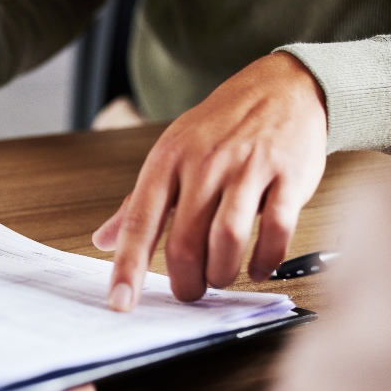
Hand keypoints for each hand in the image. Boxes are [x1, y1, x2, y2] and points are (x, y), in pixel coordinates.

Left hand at [93, 52, 327, 310]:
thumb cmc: (221, 127)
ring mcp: (247, 168)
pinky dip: (266, 259)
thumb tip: (102, 241)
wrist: (281, 87)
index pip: (140, 221)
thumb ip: (138, 203)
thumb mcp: (171, 154)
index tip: (120, 302)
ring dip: (223, 273)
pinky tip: (259, 267)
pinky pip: (277, 231)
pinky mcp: (288, 176)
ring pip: (228, 239)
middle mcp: (204, 163)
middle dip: (186, 281)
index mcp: (168, 160)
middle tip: (190, 291)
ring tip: (221, 277)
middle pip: (185, 241)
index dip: (128, 267)